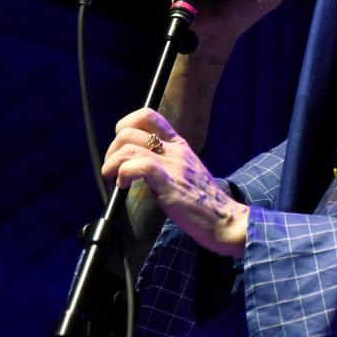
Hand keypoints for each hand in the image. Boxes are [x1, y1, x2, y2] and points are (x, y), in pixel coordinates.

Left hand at [102, 108, 248, 257]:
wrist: (225, 219)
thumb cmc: (203, 202)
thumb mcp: (186, 172)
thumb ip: (166, 163)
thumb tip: (137, 165)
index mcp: (179, 145)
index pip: (148, 116)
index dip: (125, 125)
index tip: (120, 147)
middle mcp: (175, 150)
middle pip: (128, 132)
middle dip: (111, 151)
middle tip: (113, 171)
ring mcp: (173, 165)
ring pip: (127, 147)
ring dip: (111, 164)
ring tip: (115, 181)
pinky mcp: (170, 183)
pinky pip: (139, 166)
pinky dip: (122, 174)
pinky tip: (123, 186)